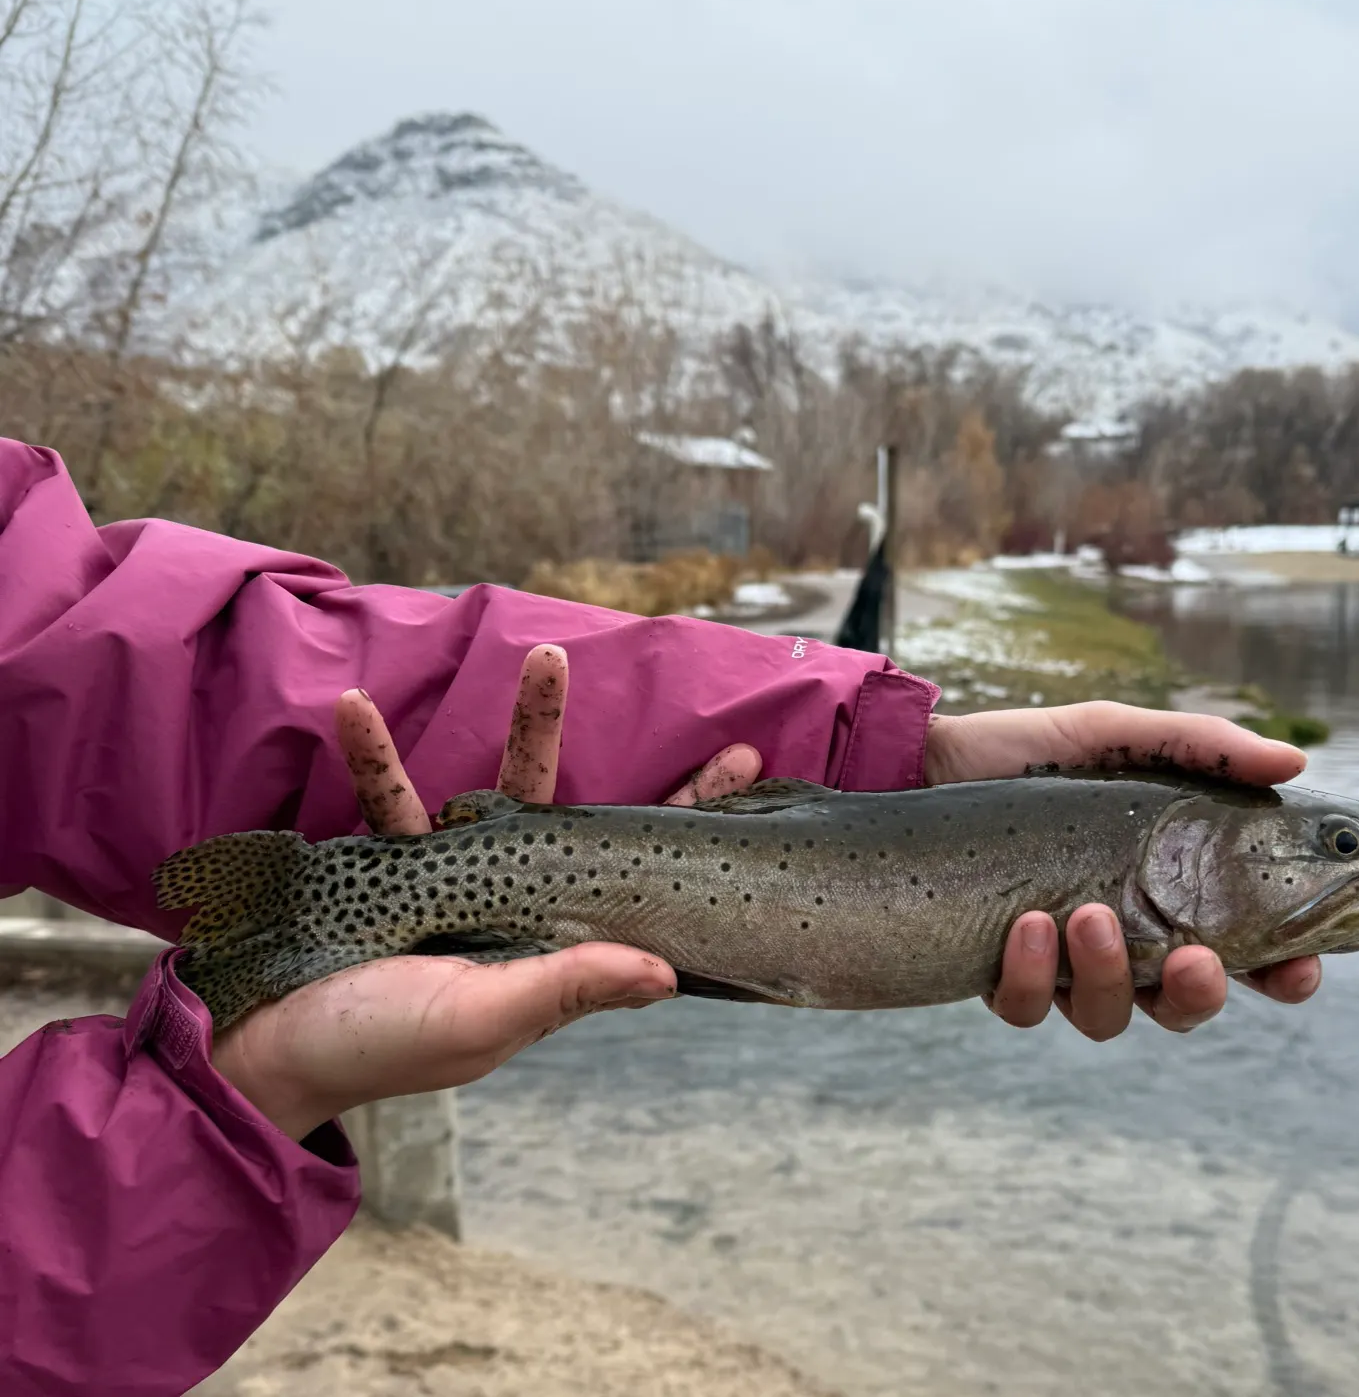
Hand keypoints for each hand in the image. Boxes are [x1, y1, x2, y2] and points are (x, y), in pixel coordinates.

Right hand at [211, 645, 761, 1140]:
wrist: (263, 1055)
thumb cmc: (379, 1048)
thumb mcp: (478, 1019)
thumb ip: (563, 988)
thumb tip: (665, 973)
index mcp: (548, 944)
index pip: (632, 877)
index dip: (684, 823)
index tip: (742, 766)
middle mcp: (512, 904)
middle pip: (571, 811)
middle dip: (598, 748)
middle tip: (630, 679)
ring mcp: (452, 880)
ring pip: (495, 786)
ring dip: (520, 722)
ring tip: (543, 656)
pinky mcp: (387, 866)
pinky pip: (388, 799)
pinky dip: (373, 755)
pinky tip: (356, 709)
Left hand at [924, 702, 1321, 1039]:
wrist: (915, 763)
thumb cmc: (1019, 751)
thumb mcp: (1110, 735)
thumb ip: (1199, 746)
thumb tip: (1293, 760)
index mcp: (1164, 887)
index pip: (1245, 950)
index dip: (1281, 973)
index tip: (1296, 969)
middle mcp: (1121, 934)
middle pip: (1183, 1004)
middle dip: (1199, 994)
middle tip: (1195, 960)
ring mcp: (1059, 960)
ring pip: (1110, 1017)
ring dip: (1108, 977)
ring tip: (1085, 914)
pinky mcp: (997, 970)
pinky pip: (1029, 1008)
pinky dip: (1034, 978)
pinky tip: (1026, 927)